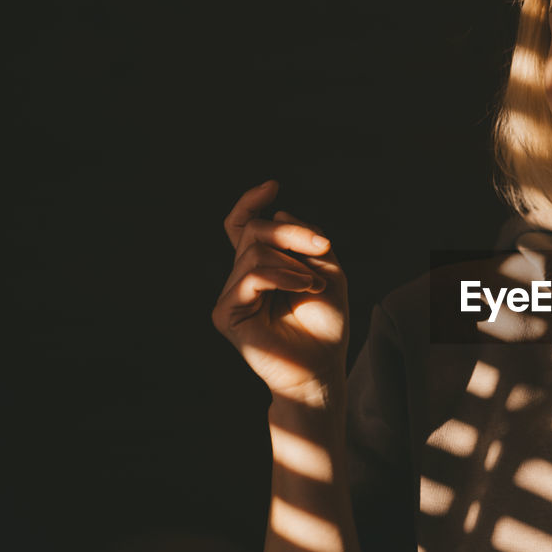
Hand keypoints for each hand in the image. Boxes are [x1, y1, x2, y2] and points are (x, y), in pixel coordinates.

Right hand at [211, 180, 348, 402]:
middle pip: (252, 231)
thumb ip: (306, 241)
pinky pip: (251, 276)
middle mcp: (242, 278)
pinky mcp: (225, 314)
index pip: (242, 226)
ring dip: (292, 263)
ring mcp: (231, 295)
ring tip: (313, 285)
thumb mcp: (327, 271)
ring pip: (253, 252)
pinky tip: (303, 288)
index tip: (272, 185)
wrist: (323, 365)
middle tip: (322, 247)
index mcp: (262, 266)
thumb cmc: (325, 323)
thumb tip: (275, 215)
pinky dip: (282, 276)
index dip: (250, 202)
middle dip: (290, 231)